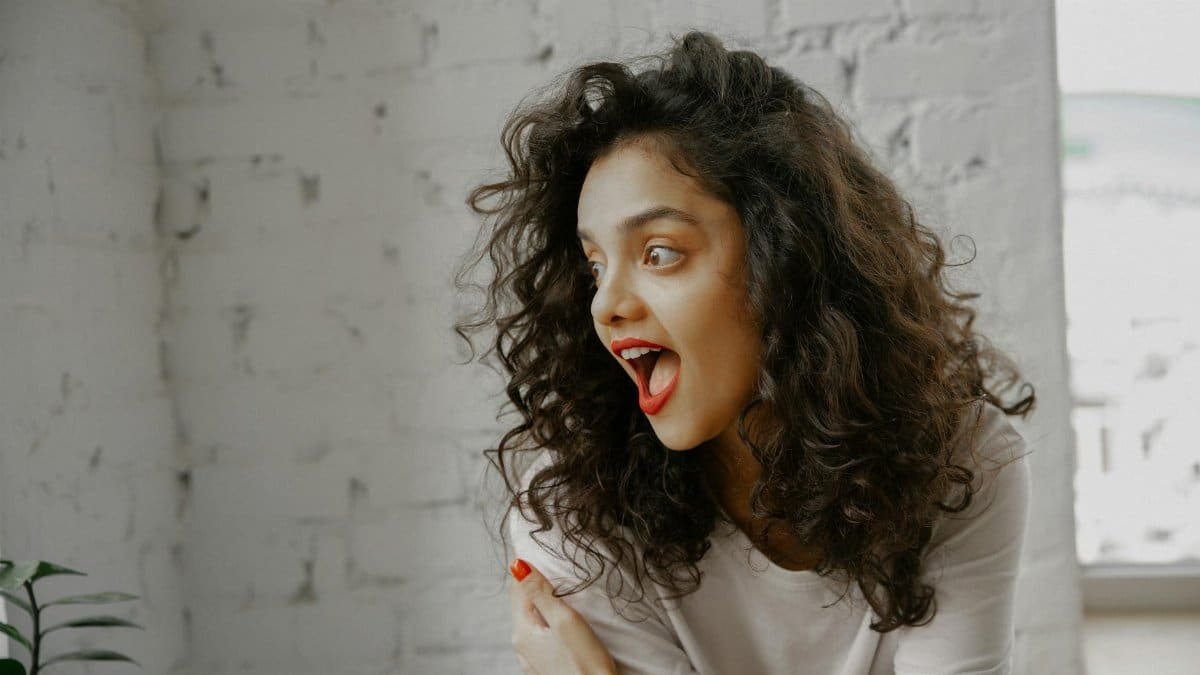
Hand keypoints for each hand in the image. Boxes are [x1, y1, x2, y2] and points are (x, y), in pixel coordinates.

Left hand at [509, 558, 617, 674]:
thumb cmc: (585, 662)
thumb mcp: (564, 620)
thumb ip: (540, 593)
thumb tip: (518, 566)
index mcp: (521, 631)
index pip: (516, 588)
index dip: (525, 566)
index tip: (533, 546)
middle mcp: (521, 645)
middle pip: (523, 603)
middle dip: (532, 583)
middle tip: (546, 560)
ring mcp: (532, 658)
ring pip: (532, 619)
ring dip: (541, 601)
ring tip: (555, 584)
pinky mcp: (546, 666)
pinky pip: (541, 635)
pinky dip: (547, 619)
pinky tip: (559, 616)